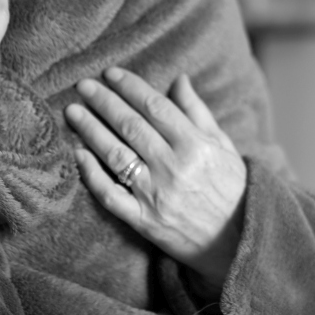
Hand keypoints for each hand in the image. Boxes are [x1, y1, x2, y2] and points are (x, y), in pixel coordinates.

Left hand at [64, 67, 247, 290]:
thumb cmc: (232, 188)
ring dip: (91, 130)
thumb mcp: (223, 146)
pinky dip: (92, 175)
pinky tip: (78, 154)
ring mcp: (157, 196)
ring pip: (116, 155)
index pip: (155, 107)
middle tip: (83, 85)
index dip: (130, 87)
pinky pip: (111, 195)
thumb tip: (179, 79)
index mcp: (196, 145)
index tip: (111, 73)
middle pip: (130, 126)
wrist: (240, 240)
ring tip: (73, 112)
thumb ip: (197, 112)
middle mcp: (175, 168)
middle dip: (104, 101)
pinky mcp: (145, 221)